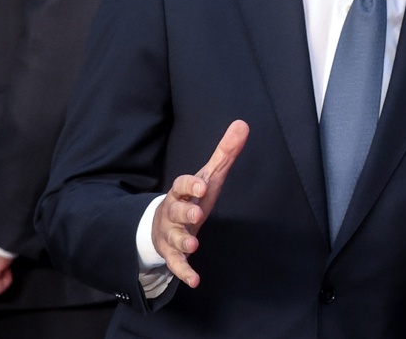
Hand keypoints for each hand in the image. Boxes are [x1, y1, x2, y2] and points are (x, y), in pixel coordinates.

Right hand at [152, 120, 248, 288]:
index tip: (202, 185)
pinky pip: (176, 265)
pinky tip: (195, 280)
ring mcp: (170, 234)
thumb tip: (243, 124)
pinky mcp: (172, 254)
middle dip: (185, 212)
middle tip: (197, 214)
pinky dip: (184, 272)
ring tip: (194, 246)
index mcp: (181, 192)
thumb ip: (225, 153)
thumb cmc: (190, 198)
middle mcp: (172, 212)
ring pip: (173, 238)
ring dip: (183, 242)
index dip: (190, 185)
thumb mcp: (207, 177)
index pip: (181, 184)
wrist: (161, 224)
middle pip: (175, 211)